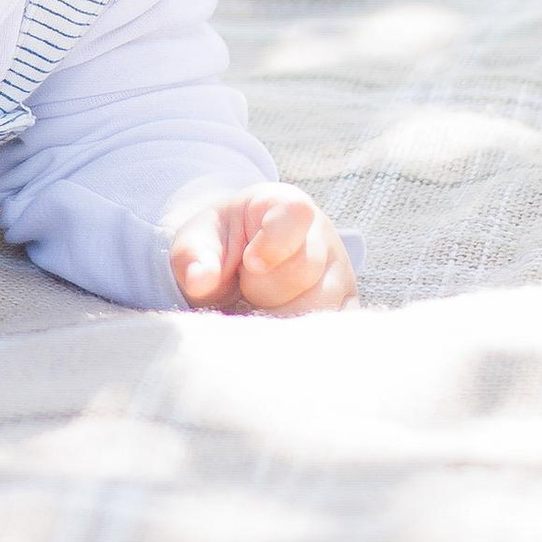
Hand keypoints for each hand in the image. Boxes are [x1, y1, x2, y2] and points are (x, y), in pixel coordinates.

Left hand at [168, 184, 357, 316]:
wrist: (237, 262)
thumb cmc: (219, 245)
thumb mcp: (197, 240)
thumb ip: (194, 256)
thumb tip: (199, 280)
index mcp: (285, 204)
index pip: (295, 216)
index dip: (273, 243)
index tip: (249, 264)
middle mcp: (322, 236)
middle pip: (305, 271)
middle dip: (265, 290)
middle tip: (245, 287)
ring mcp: (340, 273)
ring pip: (322, 306)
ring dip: (282, 318)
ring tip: (260, 307)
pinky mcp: (347, 307)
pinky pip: (336, 330)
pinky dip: (303, 337)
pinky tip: (278, 331)